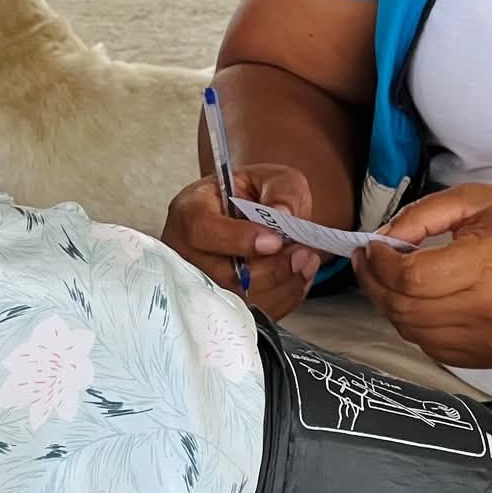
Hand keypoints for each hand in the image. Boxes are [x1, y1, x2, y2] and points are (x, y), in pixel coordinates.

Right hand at [160, 165, 322, 319]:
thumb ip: (281, 191)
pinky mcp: (219, 308)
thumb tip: (284, 214)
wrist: (245, 215)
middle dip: (272, 268)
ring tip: (306, 261)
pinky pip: (254, 315)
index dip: (241, 239)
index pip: (203, 230)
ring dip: (283, 285)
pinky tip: (299, 277)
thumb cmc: (252, 194)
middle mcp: (185, 254)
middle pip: (223, 275)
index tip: (277, 239)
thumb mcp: (270, 177)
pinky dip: (284, 299)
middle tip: (303, 252)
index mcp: (189, 211)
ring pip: (241, 302)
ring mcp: (199, 287)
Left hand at [354, 183, 491, 367]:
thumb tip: (386, 237)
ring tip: (393, 280)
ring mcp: (488, 342)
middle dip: (376, 284)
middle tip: (371, 261)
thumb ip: (424, 214)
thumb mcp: (478, 199)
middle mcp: (485, 313)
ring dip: (393, 307)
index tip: (373, 246)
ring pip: (413, 335)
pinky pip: (434, 350)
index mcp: (484, 268)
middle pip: (404, 311)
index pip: (409, 278)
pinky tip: (421, 303)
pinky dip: (417, 328)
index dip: (379, 263)